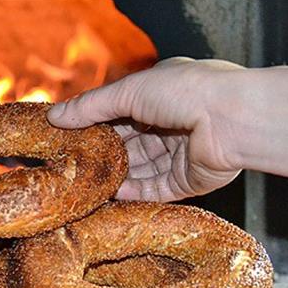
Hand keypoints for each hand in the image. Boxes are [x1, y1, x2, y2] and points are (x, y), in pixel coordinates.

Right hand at [47, 58, 246, 201]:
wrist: (233, 120)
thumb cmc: (186, 92)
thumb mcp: (129, 91)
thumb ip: (90, 107)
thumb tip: (54, 118)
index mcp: (159, 95)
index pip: (118, 113)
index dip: (93, 125)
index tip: (65, 138)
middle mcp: (170, 124)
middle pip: (127, 144)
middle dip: (102, 154)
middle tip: (72, 167)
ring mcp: (178, 154)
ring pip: (138, 169)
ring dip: (115, 176)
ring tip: (86, 185)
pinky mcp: (186, 181)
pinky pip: (154, 189)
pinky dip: (133, 192)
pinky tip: (111, 195)